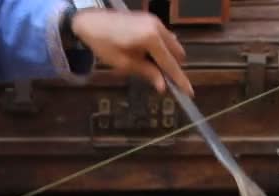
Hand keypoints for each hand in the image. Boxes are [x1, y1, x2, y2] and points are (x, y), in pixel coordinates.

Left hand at [71, 9, 192, 95]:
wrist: (89, 21)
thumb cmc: (104, 44)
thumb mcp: (125, 63)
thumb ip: (147, 73)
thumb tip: (163, 86)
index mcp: (151, 38)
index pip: (170, 64)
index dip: (179, 80)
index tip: (189, 93)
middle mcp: (158, 27)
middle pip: (177, 53)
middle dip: (173, 67)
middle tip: (162, 80)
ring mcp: (155, 21)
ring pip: (172, 44)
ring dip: (167, 57)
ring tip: (151, 67)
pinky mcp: (150, 19)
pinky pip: (164, 36)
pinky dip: (162, 48)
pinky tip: (148, 55)